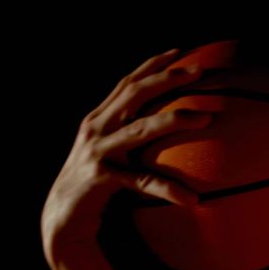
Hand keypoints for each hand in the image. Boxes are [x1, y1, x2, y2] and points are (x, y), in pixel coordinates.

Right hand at [41, 48, 212, 264]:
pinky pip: (141, 181)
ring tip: (207, 118)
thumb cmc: (95, 185)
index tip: (180, 52)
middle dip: (167, 78)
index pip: (127, 83)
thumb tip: (167, 129)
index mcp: (99, 119)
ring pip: (140, 129)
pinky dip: (168, 189)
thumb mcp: (108, 153)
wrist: (62, 217)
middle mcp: (96, 128)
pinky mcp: (100, 178)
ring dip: (175, 119)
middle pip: (134, 93)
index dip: (152, 65)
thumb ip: (128, 137)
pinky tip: (192, 198)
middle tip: (200, 72)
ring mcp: (97, 151)